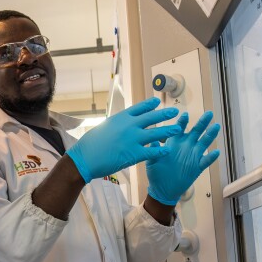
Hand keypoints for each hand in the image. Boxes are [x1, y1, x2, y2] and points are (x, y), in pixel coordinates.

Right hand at [66, 97, 181, 182]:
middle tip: (174, 111)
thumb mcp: (103, 127)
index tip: (157, 102)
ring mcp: (133, 139)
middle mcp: (129, 126)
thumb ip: (116, 125)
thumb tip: (121, 124)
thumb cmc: (90, 145)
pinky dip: (161, 151)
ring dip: (168, 131)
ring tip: (177, 129)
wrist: (85, 158)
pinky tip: (167, 150)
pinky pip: (152, 151)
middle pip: (152, 117)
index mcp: (120, 118)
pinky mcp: (134, 154)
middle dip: (165, 114)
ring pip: (156, 133)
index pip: (139, 108)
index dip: (150, 105)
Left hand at [146, 110, 220, 205]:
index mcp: (174, 143)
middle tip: (209, 113)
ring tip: (215, 126)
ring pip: (204, 143)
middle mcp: (185, 147)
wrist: (163, 189)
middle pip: (196, 132)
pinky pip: (206, 161)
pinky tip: (216, 152)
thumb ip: (153, 151)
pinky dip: (211, 157)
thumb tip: (152, 141)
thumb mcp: (152, 161)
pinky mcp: (197, 167)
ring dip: (210, 135)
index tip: (185, 114)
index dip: (183, 122)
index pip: (180, 129)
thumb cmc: (156, 173)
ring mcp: (193, 156)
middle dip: (202, 122)